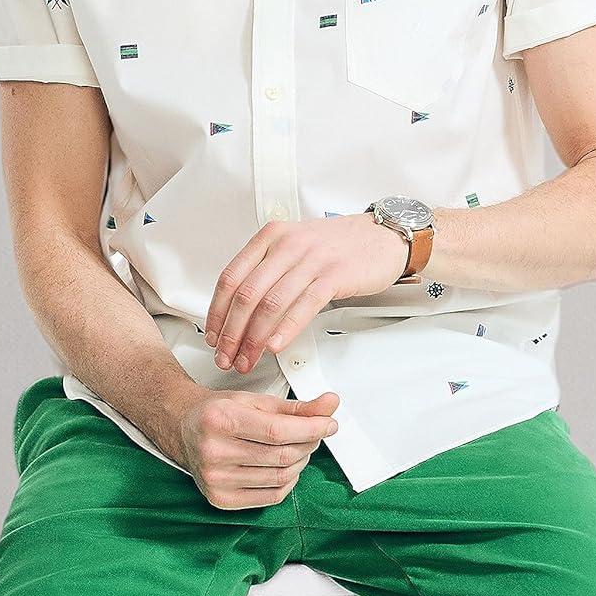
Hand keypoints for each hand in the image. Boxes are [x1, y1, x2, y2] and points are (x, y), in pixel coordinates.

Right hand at [171, 388, 341, 509]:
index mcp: (219, 419)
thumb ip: (294, 407)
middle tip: (315, 433)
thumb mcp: (254, 401)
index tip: (328, 424)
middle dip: (308, 443)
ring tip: (298, 448)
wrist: (183, 428)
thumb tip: (328, 405)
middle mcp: (213, 451)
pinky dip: (287, 481)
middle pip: (281, 456)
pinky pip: (271, 496)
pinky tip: (285, 467)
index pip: (278, 431)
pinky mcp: (220, 499)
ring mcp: (215, 479)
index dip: (311, 428)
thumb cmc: (216, 413)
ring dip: (300, 462)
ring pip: (280, 477)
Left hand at [203, 215, 409, 373]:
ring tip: (248, 359)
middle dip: (231, 333)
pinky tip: (274, 346)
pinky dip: (285, 330)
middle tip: (226, 355)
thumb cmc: (337, 246)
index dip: (216, 313)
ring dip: (254, 339)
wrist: (381, 237)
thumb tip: (238, 309)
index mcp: (270, 237)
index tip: (213, 336)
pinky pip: (303, 306)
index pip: (230, 278)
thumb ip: (266, 271)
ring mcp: (310, 259)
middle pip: (246, 295)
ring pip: (270, 304)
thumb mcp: (293, 246)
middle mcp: (286, 245)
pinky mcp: (334, 275)